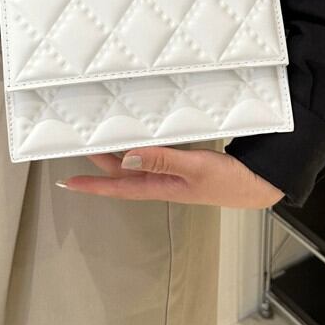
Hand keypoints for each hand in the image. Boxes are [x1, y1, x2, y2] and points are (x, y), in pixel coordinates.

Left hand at [56, 146, 285, 208]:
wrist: (257, 184)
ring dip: (117, 153)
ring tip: (99, 138)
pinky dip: (141, 147)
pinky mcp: (183, 165)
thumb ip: (162, 160)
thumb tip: (127, 155)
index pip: (117, 187)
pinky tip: (137, 137)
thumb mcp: (195, 168)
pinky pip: (153, 156)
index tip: (67, 181)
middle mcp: (161, 182)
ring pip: (136, 163)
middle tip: (78, 144)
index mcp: (160, 187)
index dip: (91, 185)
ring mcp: (172, 175)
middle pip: (122, 172)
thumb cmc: (230, 181)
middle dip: (99, 161)